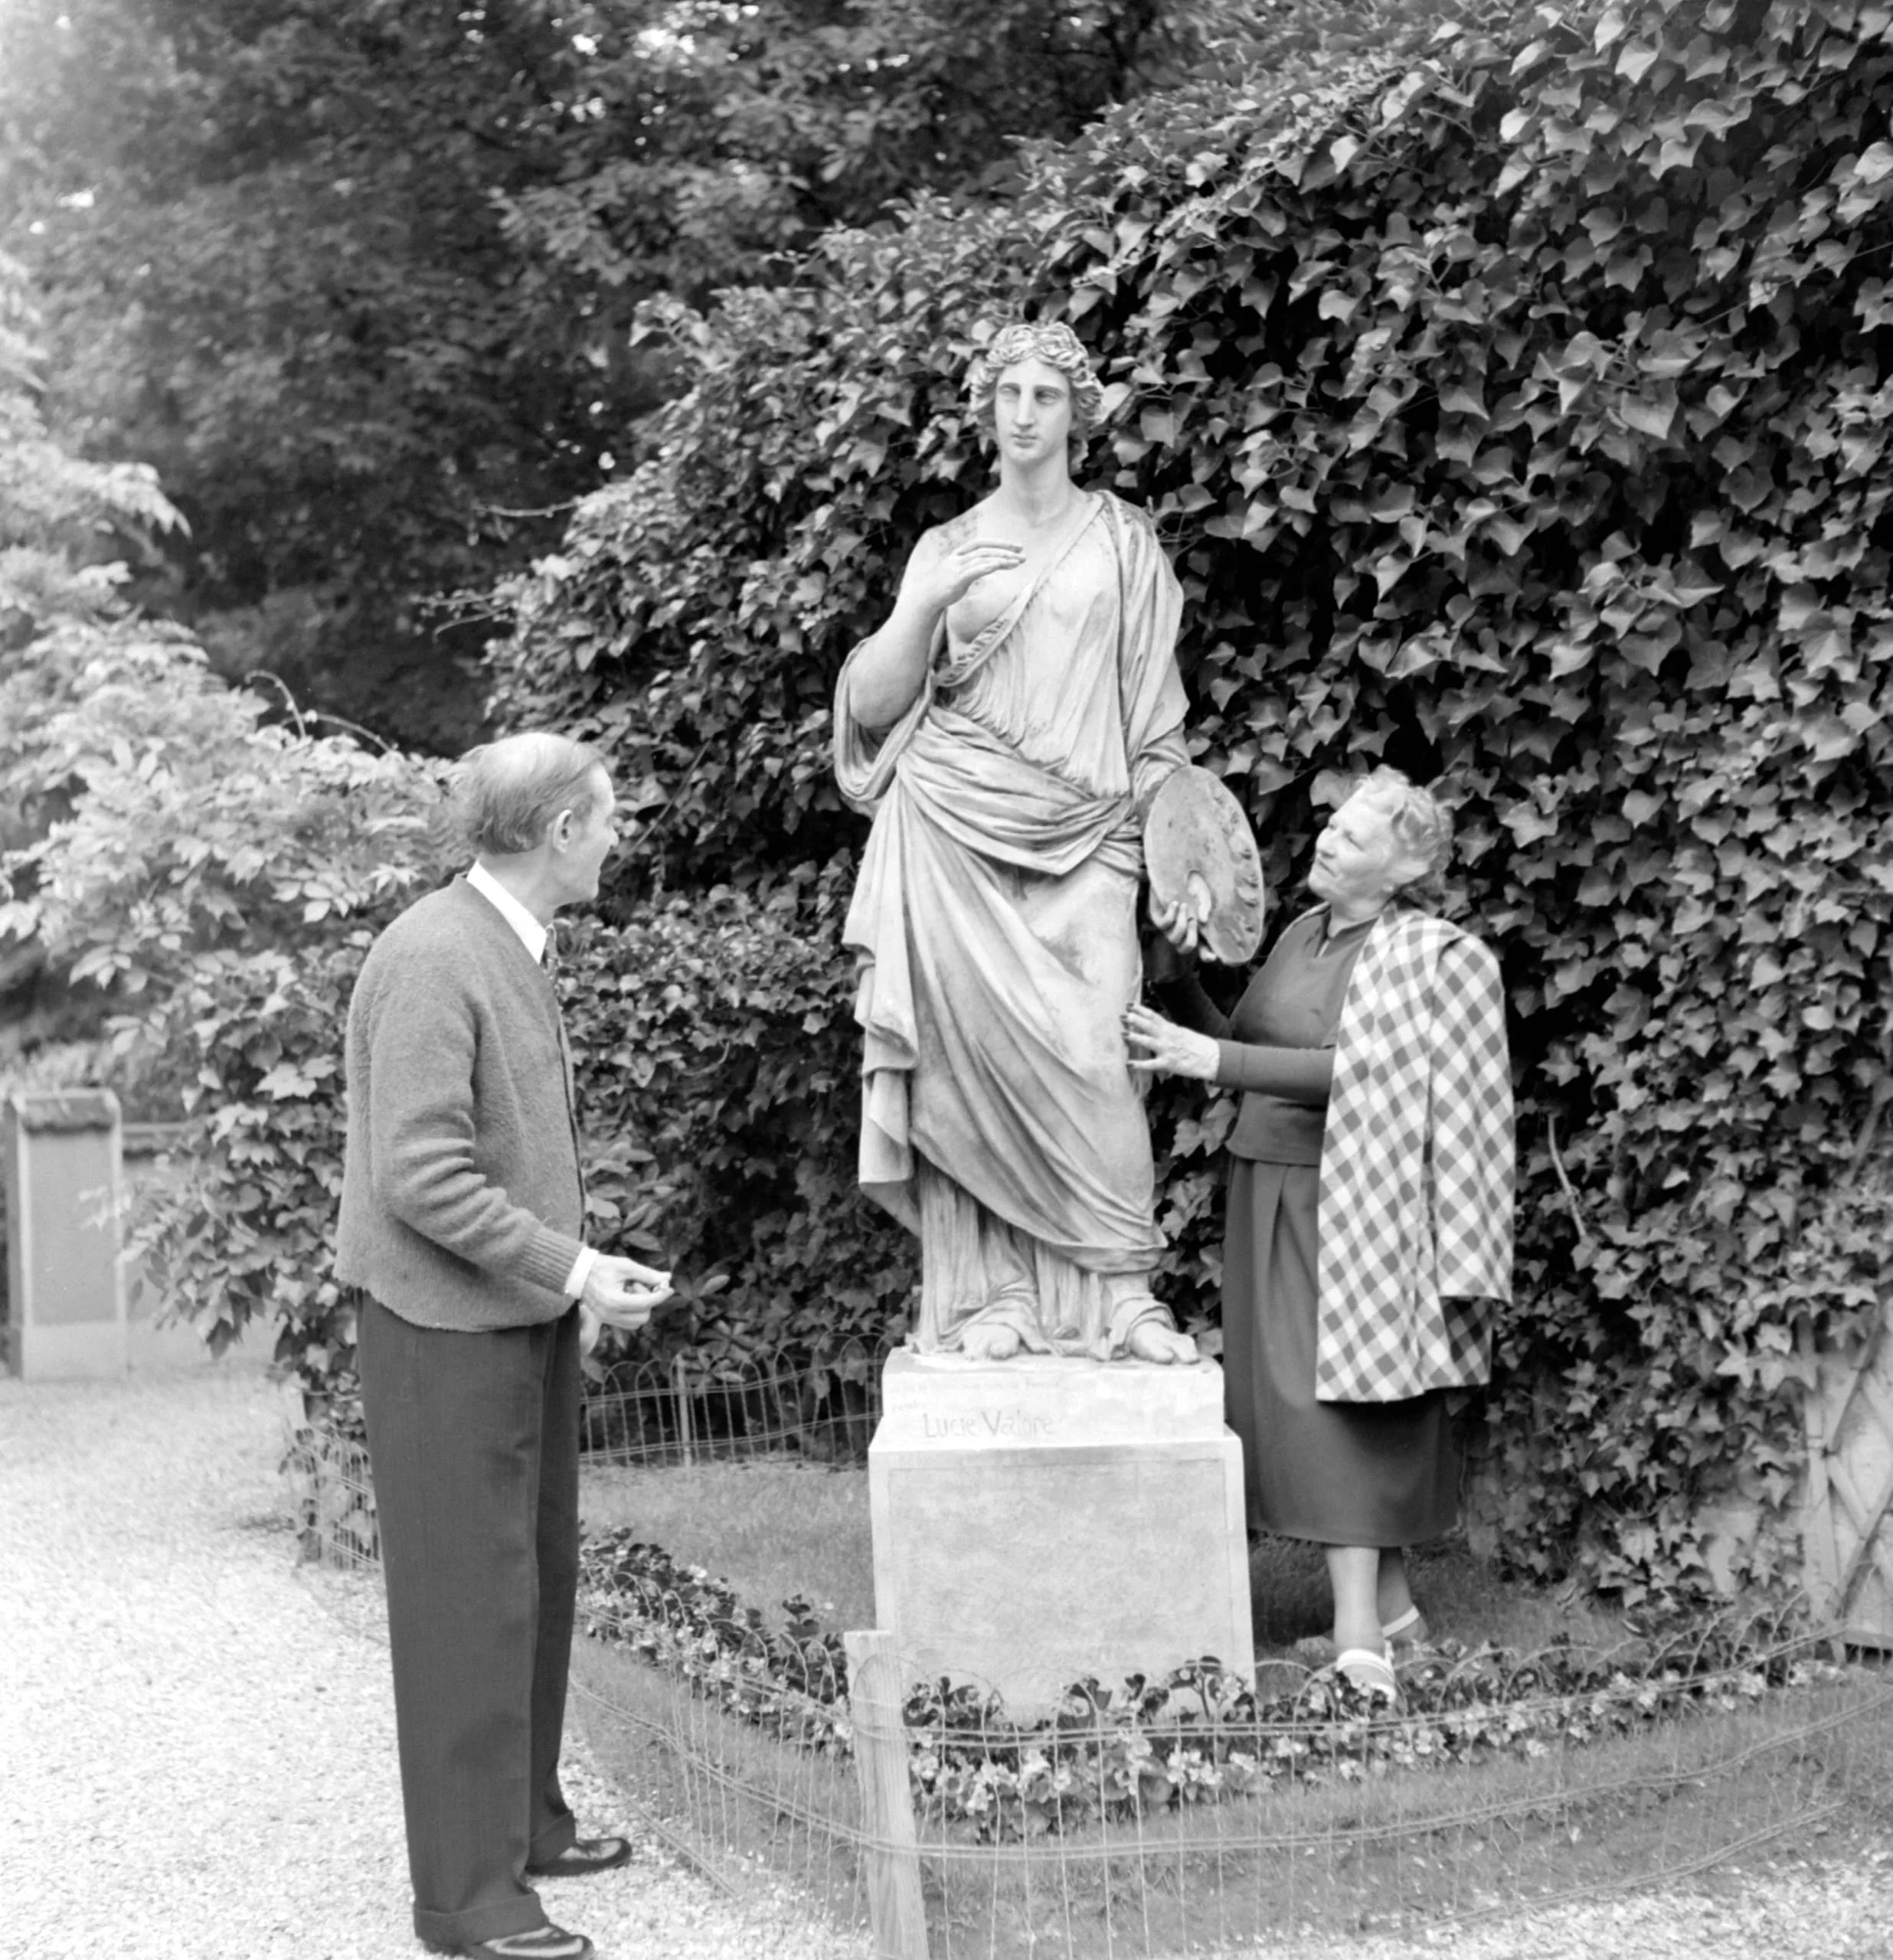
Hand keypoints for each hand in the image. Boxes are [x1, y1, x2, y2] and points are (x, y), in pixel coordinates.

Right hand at [578, 1253, 673, 1354]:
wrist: (579, 1273)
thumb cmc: (602, 1266)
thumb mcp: (626, 1266)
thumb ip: (648, 1274)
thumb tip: (667, 1278)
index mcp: (615, 1301)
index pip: (646, 1303)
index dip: (661, 1295)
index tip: (669, 1288)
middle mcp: (610, 1315)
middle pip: (644, 1316)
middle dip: (647, 1300)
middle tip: (638, 1284)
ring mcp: (607, 1319)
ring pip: (637, 1322)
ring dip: (640, 1307)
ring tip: (630, 1290)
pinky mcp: (606, 1320)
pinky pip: (628, 1322)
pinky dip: (633, 1311)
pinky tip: (626, 1296)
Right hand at [910, 537, 1024, 614]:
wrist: (926, 598)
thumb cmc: (944, 587)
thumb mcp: (959, 572)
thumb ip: (973, 566)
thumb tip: (990, 564)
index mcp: (959, 553)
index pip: (982, 543)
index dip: (1000, 543)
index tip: (1017, 547)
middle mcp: (958, 558)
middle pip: (985, 549)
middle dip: (1005, 551)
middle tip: (1023, 555)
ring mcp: (957, 568)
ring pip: (982, 559)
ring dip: (1001, 560)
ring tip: (1017, 563)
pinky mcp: (957, 580)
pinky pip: (974, 571)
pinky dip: (987, 567)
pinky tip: (999, 566)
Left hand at [1123, 1003, 1218, 1080]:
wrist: (1211, 1058)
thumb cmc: (1197, 1045)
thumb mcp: (1182, 1032)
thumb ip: (1168, 1029)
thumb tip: (1156, 1025)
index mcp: (1171, 1028)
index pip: (1153, 1016)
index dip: (1140, 1009)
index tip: (1129, 1005)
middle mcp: (1167, 1037)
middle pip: (1148, 1025)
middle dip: (1134, 1019)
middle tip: (1122, 1015)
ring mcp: (1167, 1050)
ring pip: (1147, 1042)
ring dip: (1134, 1037)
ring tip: (1123, 1034)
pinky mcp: (1167, 1063)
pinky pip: (1151, 1064)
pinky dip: (1139, 1064)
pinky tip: (1128, 1064)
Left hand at [1149, 872, 1213, 957]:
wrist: (1172, 871)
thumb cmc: (1190, 884)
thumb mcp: (1202, 895)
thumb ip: (1205, 907)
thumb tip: (1202, 921)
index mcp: (1194, 929)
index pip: (1202, 949)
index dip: (1207, 955)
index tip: (1213, 956)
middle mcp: (1179, 932)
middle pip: (1185, 949)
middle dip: (1191, 938)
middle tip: (1194, 921)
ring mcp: (1166, 927)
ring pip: (1173, 938)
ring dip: (1181, 923)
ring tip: (1184, 906)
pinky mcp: (1155, 918)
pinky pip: (1163, 924)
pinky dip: (1171, 914)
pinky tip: (1175, 903)